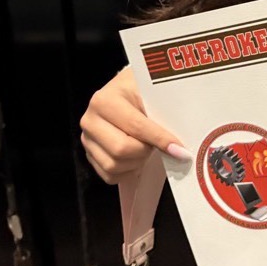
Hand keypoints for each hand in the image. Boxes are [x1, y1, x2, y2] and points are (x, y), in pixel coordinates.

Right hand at [80, 65, 188, 183]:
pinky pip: (109, 175)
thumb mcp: (150, 92)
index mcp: (104, 100)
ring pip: (114, 165)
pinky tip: (137, 158)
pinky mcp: (90, 154)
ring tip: (147, 148)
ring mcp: (87, 139)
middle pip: (121, 149)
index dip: (160, 139)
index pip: (135, 126)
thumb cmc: (139, 90)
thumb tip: (178, 146)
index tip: (179, 149)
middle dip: (145, 150)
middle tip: (158, 145)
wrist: (124, 91)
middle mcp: (90, 120)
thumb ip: (161, 114)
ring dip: (137, 162)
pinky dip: (128, 172)